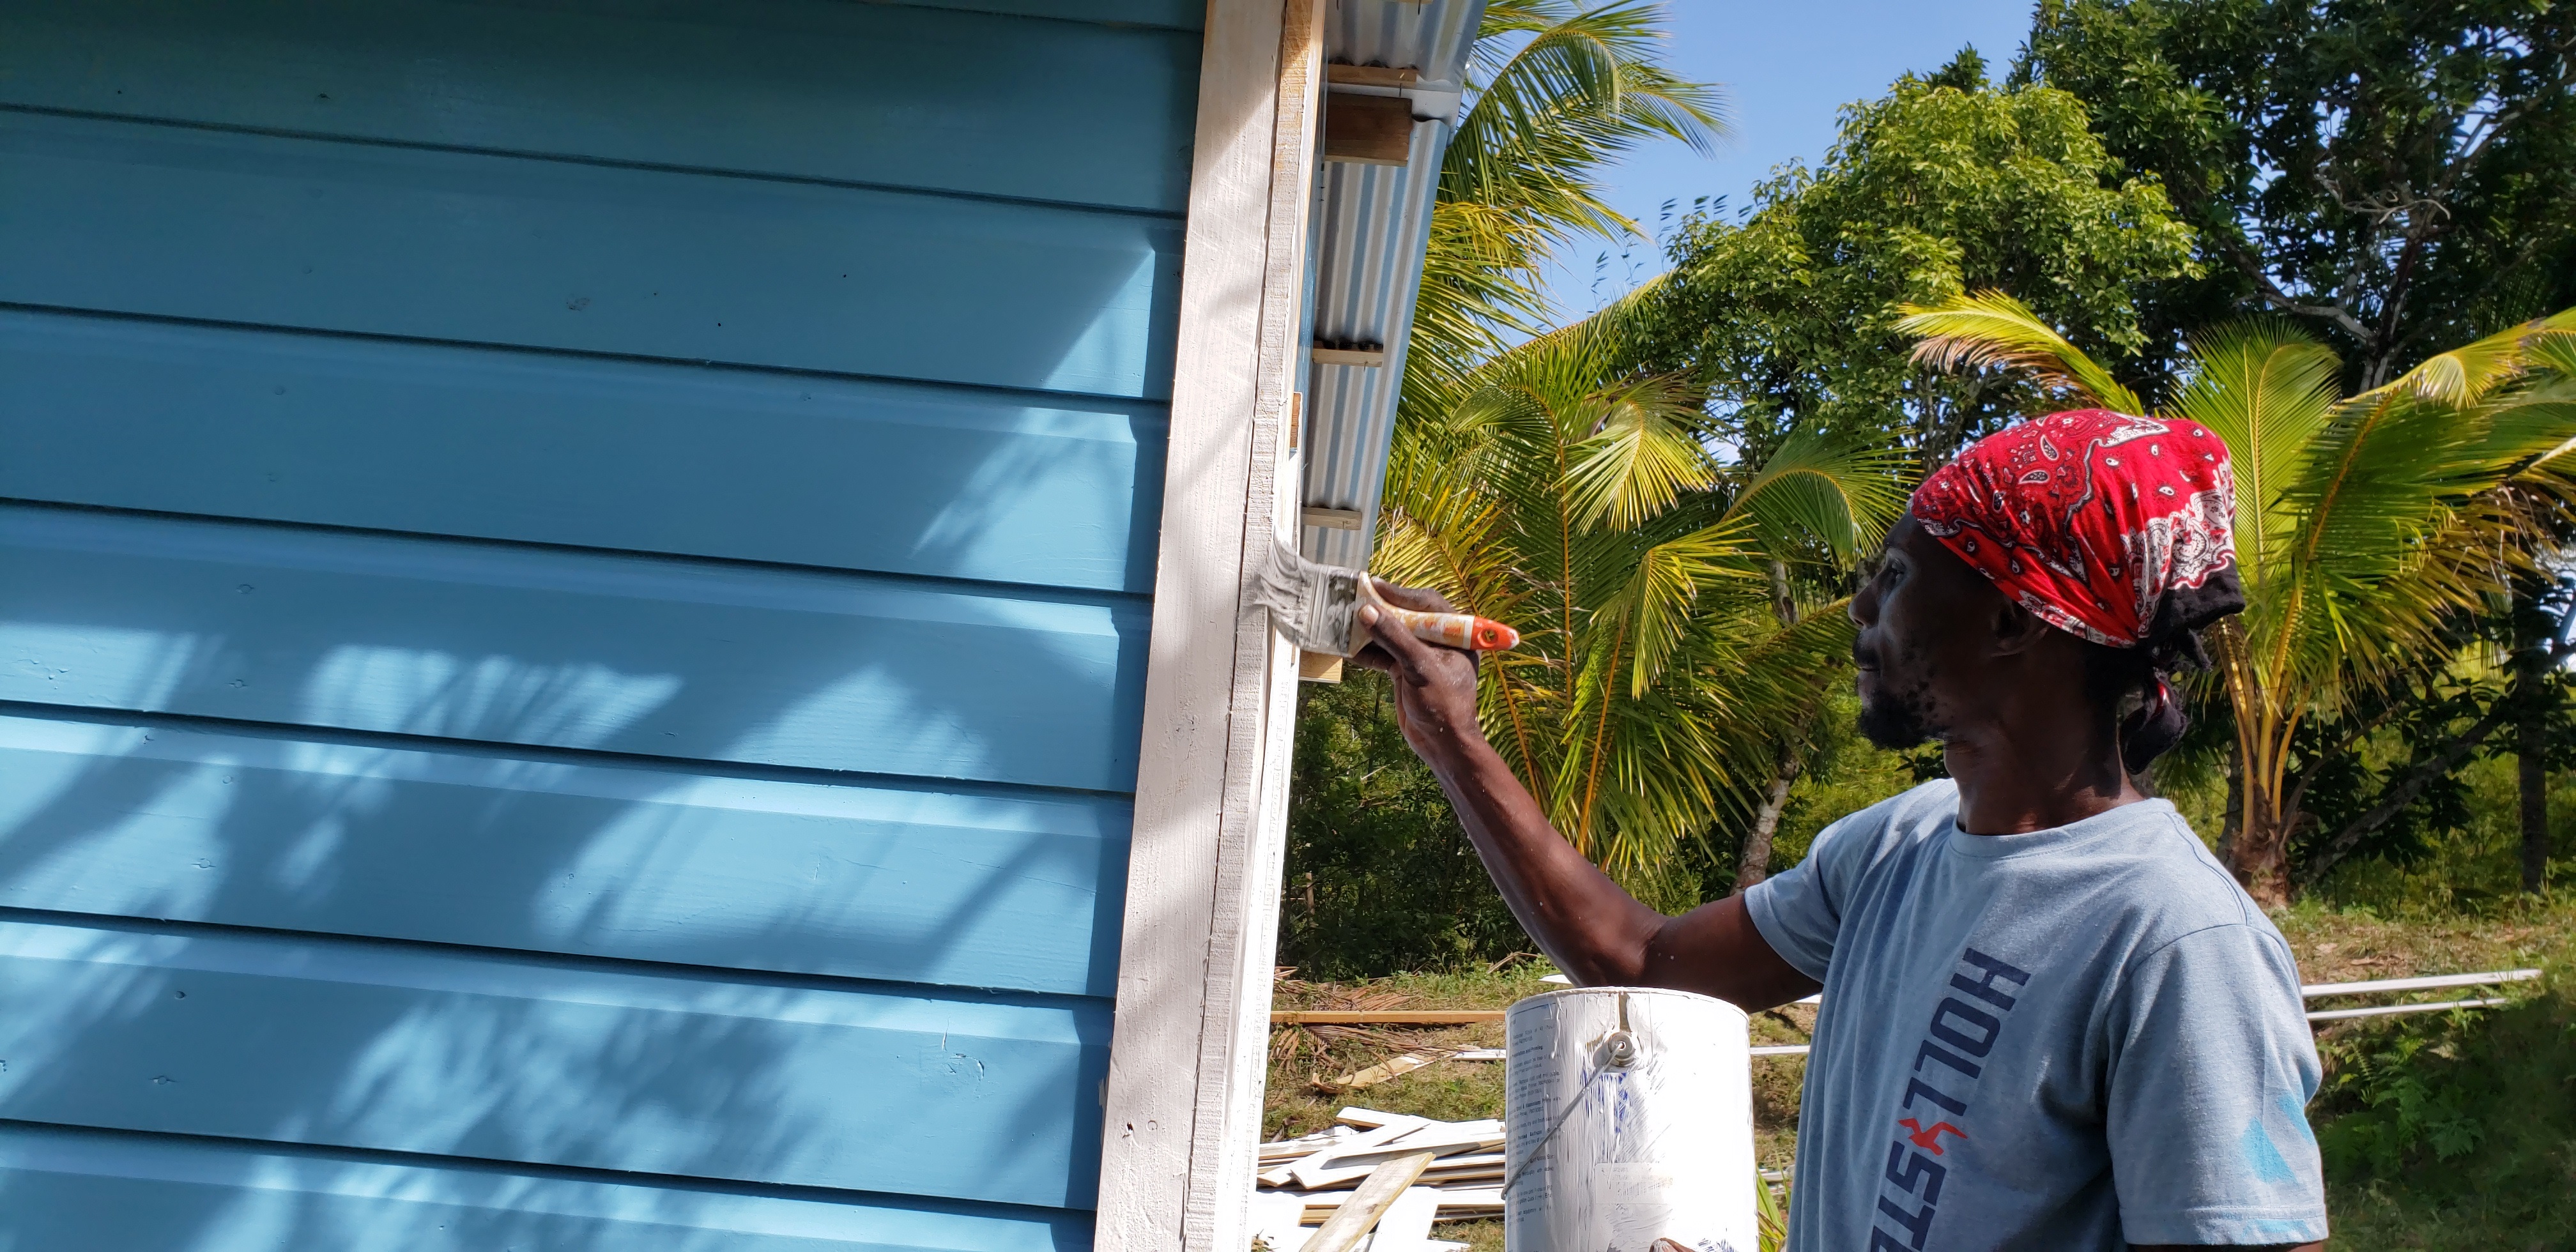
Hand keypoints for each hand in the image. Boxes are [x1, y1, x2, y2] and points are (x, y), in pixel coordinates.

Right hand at [1346, 579, 1486, 763]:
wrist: (1443, 745)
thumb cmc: (1443, 705)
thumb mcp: (1420, 668)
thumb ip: (1394, 638)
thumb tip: (1367, 611)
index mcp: (1454, 634)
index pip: (1426, 603)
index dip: (1400, 593)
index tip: (1373, 585)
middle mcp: (1439, 641)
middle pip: (1406, 616)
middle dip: (1381, 611)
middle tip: (1354, 599)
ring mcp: (1421, 657)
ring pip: (1393, 636)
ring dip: (1370, 631)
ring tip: (1345, 622)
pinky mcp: (1406, 672)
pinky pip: (1385, 655)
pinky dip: (1368, 652)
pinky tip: (1349, 649)